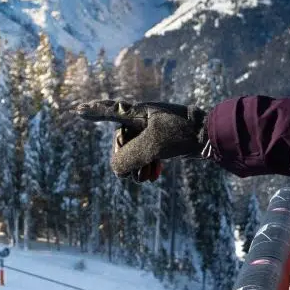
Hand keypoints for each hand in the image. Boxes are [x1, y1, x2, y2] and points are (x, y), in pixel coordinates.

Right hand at [76, 99, 207, 181]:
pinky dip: (146, 166)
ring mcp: (153, 130)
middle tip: (132, 173)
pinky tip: (153, 176)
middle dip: (124, 159)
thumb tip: (116, 170)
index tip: (78, 110)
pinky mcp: (162, 141)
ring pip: (133, 151)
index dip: (93, 112)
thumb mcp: (151, 147)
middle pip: (121, 142)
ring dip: (136, 166)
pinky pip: (146, 155)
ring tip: (144, 178)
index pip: (110, 111)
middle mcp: (142, 119)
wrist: (210, 136)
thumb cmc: (181, 134)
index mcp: (138, 113)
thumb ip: (127, 159)